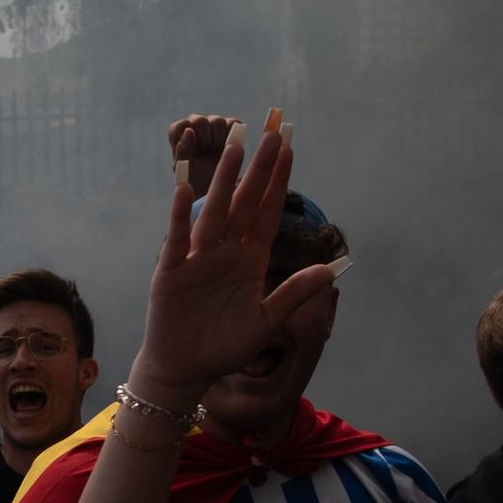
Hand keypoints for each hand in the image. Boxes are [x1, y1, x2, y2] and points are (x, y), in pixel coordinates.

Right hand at [129, 112, 332, 403]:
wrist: (185, 369)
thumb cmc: (224, 347)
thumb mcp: (266, 322)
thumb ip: (294, 293)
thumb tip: (332, 269)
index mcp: (249, 261)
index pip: (267, 213)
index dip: (279, 182)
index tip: (291, 149)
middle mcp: (225, 252)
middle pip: (244, 202)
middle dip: (258, 168)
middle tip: (272, 132)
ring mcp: (197, 259)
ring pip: (214, 212)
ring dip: (224, 180)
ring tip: (237, 147)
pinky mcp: (171, 272)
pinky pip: (177, 240)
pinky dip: (180, 216)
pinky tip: (185, 189)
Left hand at [165, 113, 238, 197]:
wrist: (214, 184)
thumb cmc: (193, 176)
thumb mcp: (184, 168)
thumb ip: (183, 150)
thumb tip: (189, 130)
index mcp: (178, 130)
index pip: (182, 126)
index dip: (189, 142)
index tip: (193, 154)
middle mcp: (194, 122)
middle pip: (200, 120)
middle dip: (204, 141)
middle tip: (205, 153)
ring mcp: (212, 121)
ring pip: (217, 121)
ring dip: (217, 139)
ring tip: (215, 151)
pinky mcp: (230, 124)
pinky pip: (233, 123)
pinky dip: (231, 136)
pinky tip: (226, 148)